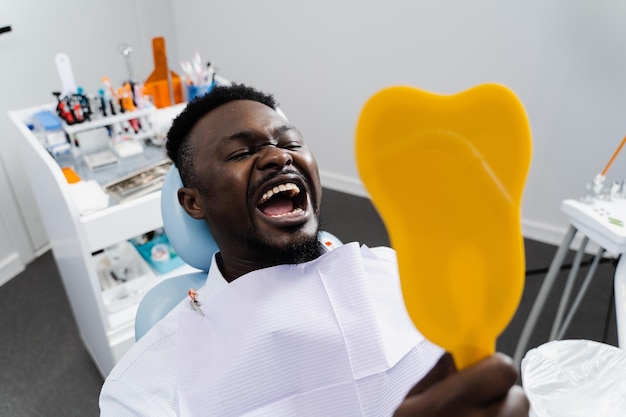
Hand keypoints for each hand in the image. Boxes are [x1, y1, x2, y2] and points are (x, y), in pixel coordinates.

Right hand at [393, 352, 528, 416]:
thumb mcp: (409, 409)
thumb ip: (436, 377)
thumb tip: (457, 355)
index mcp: (449, 406)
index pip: (502, 369)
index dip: (493, 367)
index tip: (482, 372)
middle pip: (519, 396)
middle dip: (504, 396)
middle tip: (483, 403)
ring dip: (507, 416)